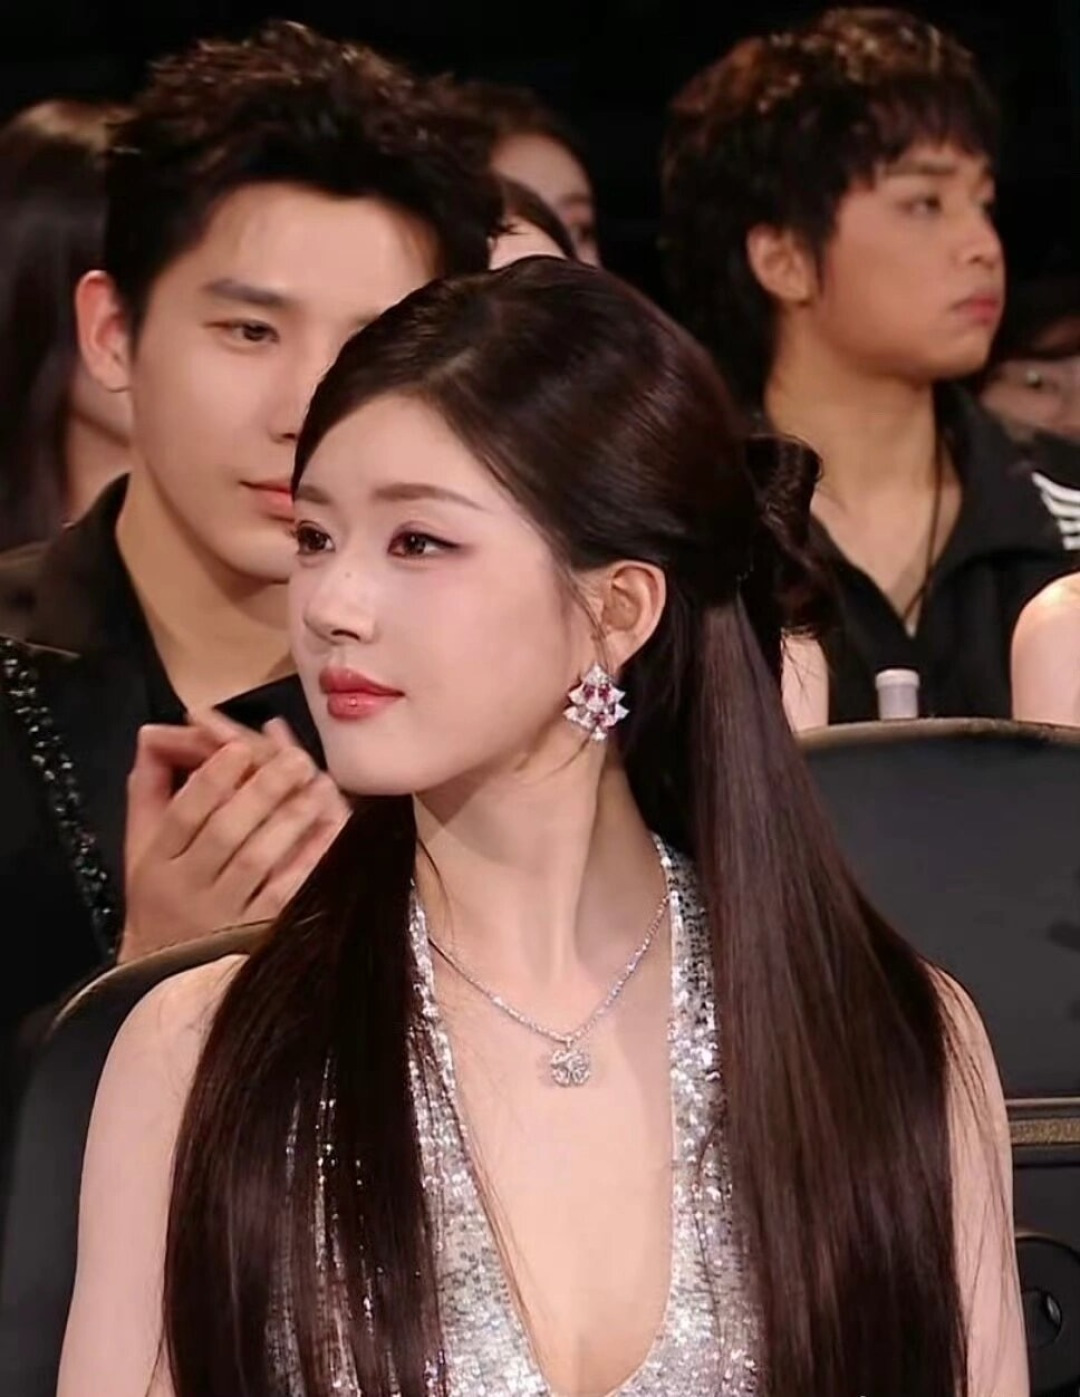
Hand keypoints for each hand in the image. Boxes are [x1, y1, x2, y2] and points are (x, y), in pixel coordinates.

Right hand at [119, 711, 347, 962]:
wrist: (165, 977)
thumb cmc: (158, 896)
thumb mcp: (140, 845)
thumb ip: (149, 788)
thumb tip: (157, 731)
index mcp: (156, 860)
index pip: (183, 814)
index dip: (211, 778)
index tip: (241, 747)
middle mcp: (188, 886)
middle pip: (225, 832)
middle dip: (261, 790)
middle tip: (295, 757)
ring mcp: (225, 912)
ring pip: (259, 860)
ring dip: (291, 819)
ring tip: (318, 784)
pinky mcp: (258, 932)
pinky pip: (288, 891)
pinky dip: (311, 857)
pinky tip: (333, 828)